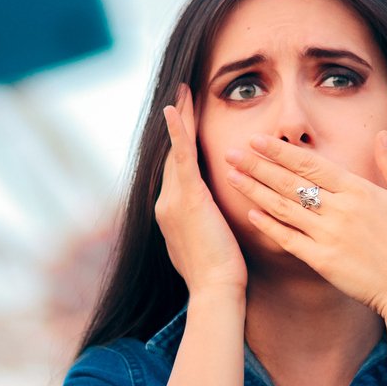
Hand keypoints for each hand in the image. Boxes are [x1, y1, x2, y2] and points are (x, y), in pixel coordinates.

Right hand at [156, 82, 248, 294]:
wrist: (215, 291)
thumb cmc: (220, 275)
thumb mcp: (209, 244)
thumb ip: (205, 226)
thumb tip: (212, 219)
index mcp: (173, 214)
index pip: (177, 172)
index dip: (179, 146)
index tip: (182, 125)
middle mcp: (166, 204)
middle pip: (172, 156)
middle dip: (177, 127)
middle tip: (179, 98)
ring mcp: (173, 201)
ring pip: (176, 152)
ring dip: (179, 121)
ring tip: (181, 94)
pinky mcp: (188, 199)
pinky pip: (181, 159)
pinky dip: (178, 133)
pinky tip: (175, 110)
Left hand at [221, 130, 386, 317]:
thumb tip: (383, 135)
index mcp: (360, 191)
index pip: (312, 165)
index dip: (281, 151)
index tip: (257, 139)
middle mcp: (341, 210)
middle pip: (290, 182)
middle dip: (258, 165)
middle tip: (231, 152)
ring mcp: (330, 236)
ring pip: (284, 208)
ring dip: (255, 191)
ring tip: (231, 176)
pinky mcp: (323, 262)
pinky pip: (289, 240)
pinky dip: (268, 226)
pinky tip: (249, 214)